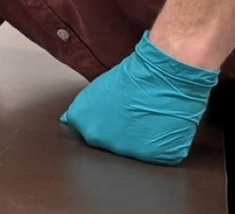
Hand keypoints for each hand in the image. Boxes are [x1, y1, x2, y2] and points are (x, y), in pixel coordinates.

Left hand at [60, 31, 216, 164]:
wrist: (162, 77)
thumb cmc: (130, 78)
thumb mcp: (94, 92)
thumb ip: (84, 112)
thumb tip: (72, 122)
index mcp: (82, 124)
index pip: (87, 133)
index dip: (102, 123)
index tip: (111, 115)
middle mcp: (100, 140)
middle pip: (109, 145)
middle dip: (118, 134)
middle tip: (132, 117)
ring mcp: (126, 151)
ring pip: (133, 152)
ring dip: (140, 141)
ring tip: (148, 119)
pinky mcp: (153, 157)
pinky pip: (157, 156)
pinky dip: (161, 145)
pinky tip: (162, 128)